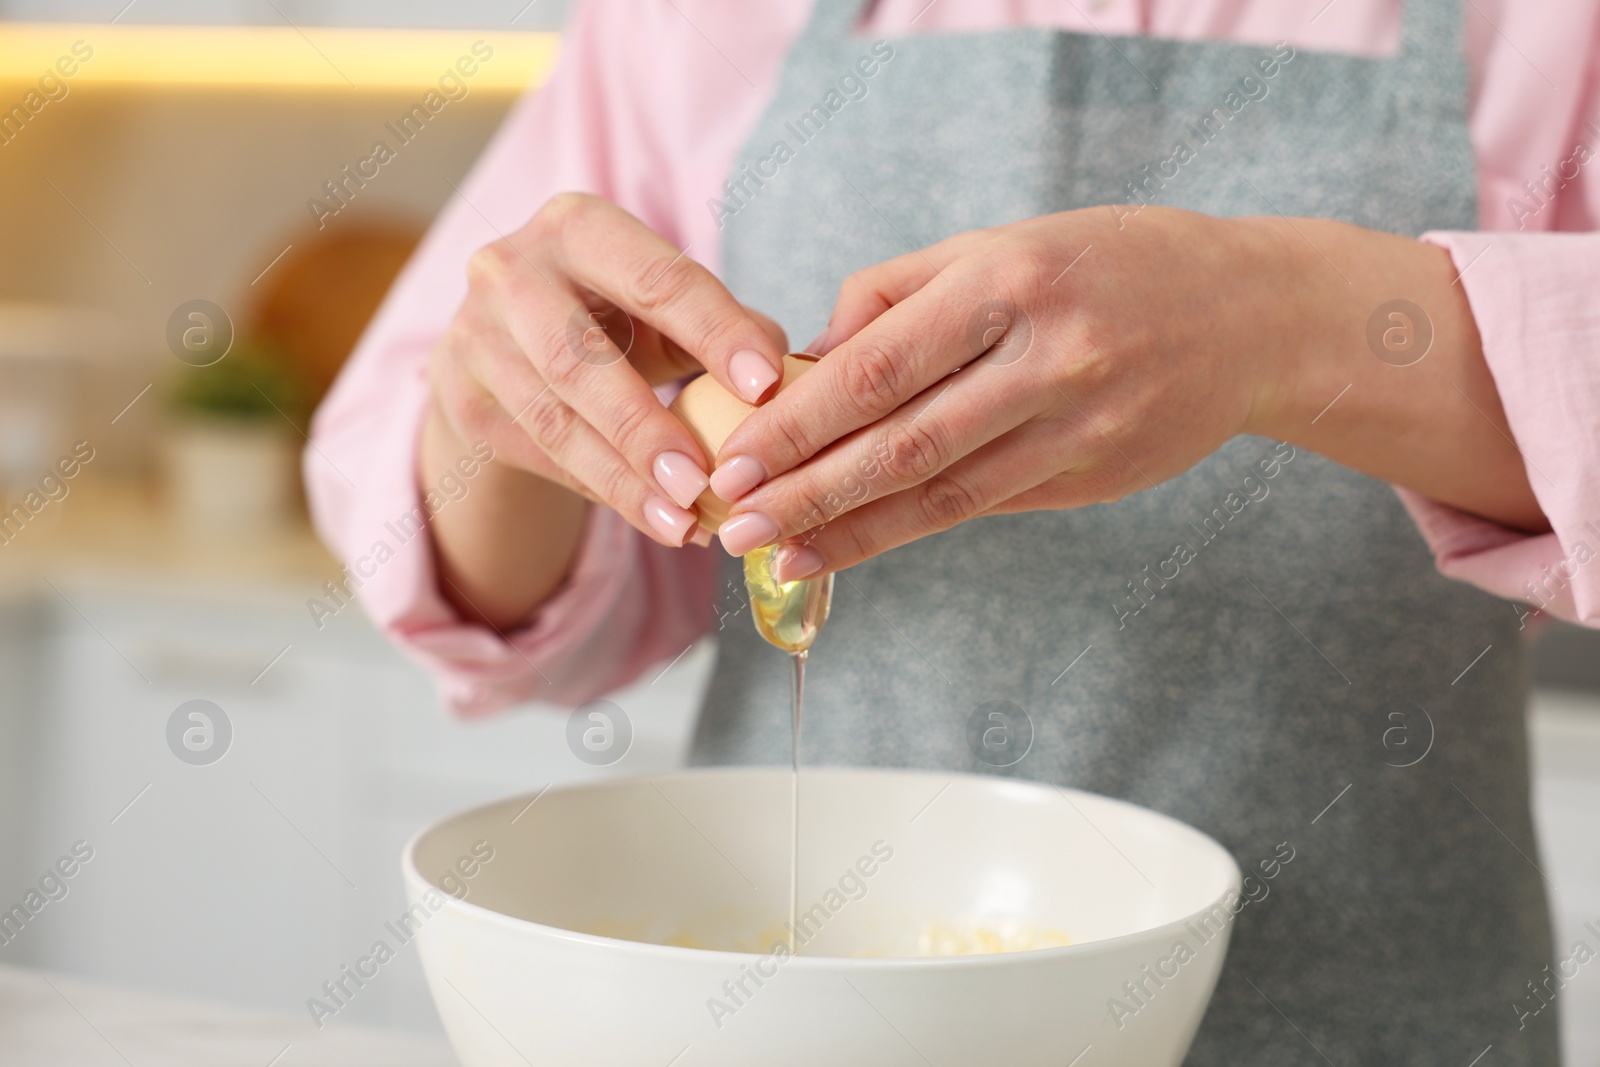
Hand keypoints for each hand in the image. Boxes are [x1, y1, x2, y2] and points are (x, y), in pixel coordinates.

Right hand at [429, 192, 786, 549]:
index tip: (768, 384)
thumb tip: (794, 366)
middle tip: (707, 481)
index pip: (655, 280)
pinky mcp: (464, 404)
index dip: (715, 330)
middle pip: (579, 359)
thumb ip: (723, 323)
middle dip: (646, 426)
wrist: (500, 343)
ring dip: (625, 479)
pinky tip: (661, 522)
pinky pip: (542, 458)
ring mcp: (476, 340)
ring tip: (687, 523)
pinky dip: (606, 494)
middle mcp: (511, 273)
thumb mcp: (660, 304)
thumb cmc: (609, 315)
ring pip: (555, 422)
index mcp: (578, 226)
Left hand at [710, 207, 1287, 575]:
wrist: (1250, 314)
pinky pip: (986, 508)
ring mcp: (1079, 428)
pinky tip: (854, 549)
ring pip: (943, 494)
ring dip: (851, 532)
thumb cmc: (1107, 264)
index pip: (879, 367)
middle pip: (903, 443)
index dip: (797, 423)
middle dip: (808, 491)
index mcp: (1009, 282)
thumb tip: (809, 358)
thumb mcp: (1002, 244)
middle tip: (734, 525)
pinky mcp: (1095, 477)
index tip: (735, 458)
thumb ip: (898, 294)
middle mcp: (1047, 359)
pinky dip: (911, 533)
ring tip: (778, 556)